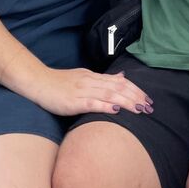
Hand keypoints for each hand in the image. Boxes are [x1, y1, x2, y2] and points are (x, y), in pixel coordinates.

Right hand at [31, 66, 153, 117]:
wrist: (38, 82)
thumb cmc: (60, 83)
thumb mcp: (83, 77)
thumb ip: (102, 79)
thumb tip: (122, 77)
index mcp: (94, 76)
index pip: (120, 82)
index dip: (135, 90)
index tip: (148, 99)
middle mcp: (91, 81)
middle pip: (118, 88)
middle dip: (136, 97)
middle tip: (150, 106)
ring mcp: (82, 91)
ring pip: (109, 94)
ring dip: (126, 102)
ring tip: (140, 109)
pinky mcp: (73, 101)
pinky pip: (92, 103)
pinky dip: (105, 106)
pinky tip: (116, 111)